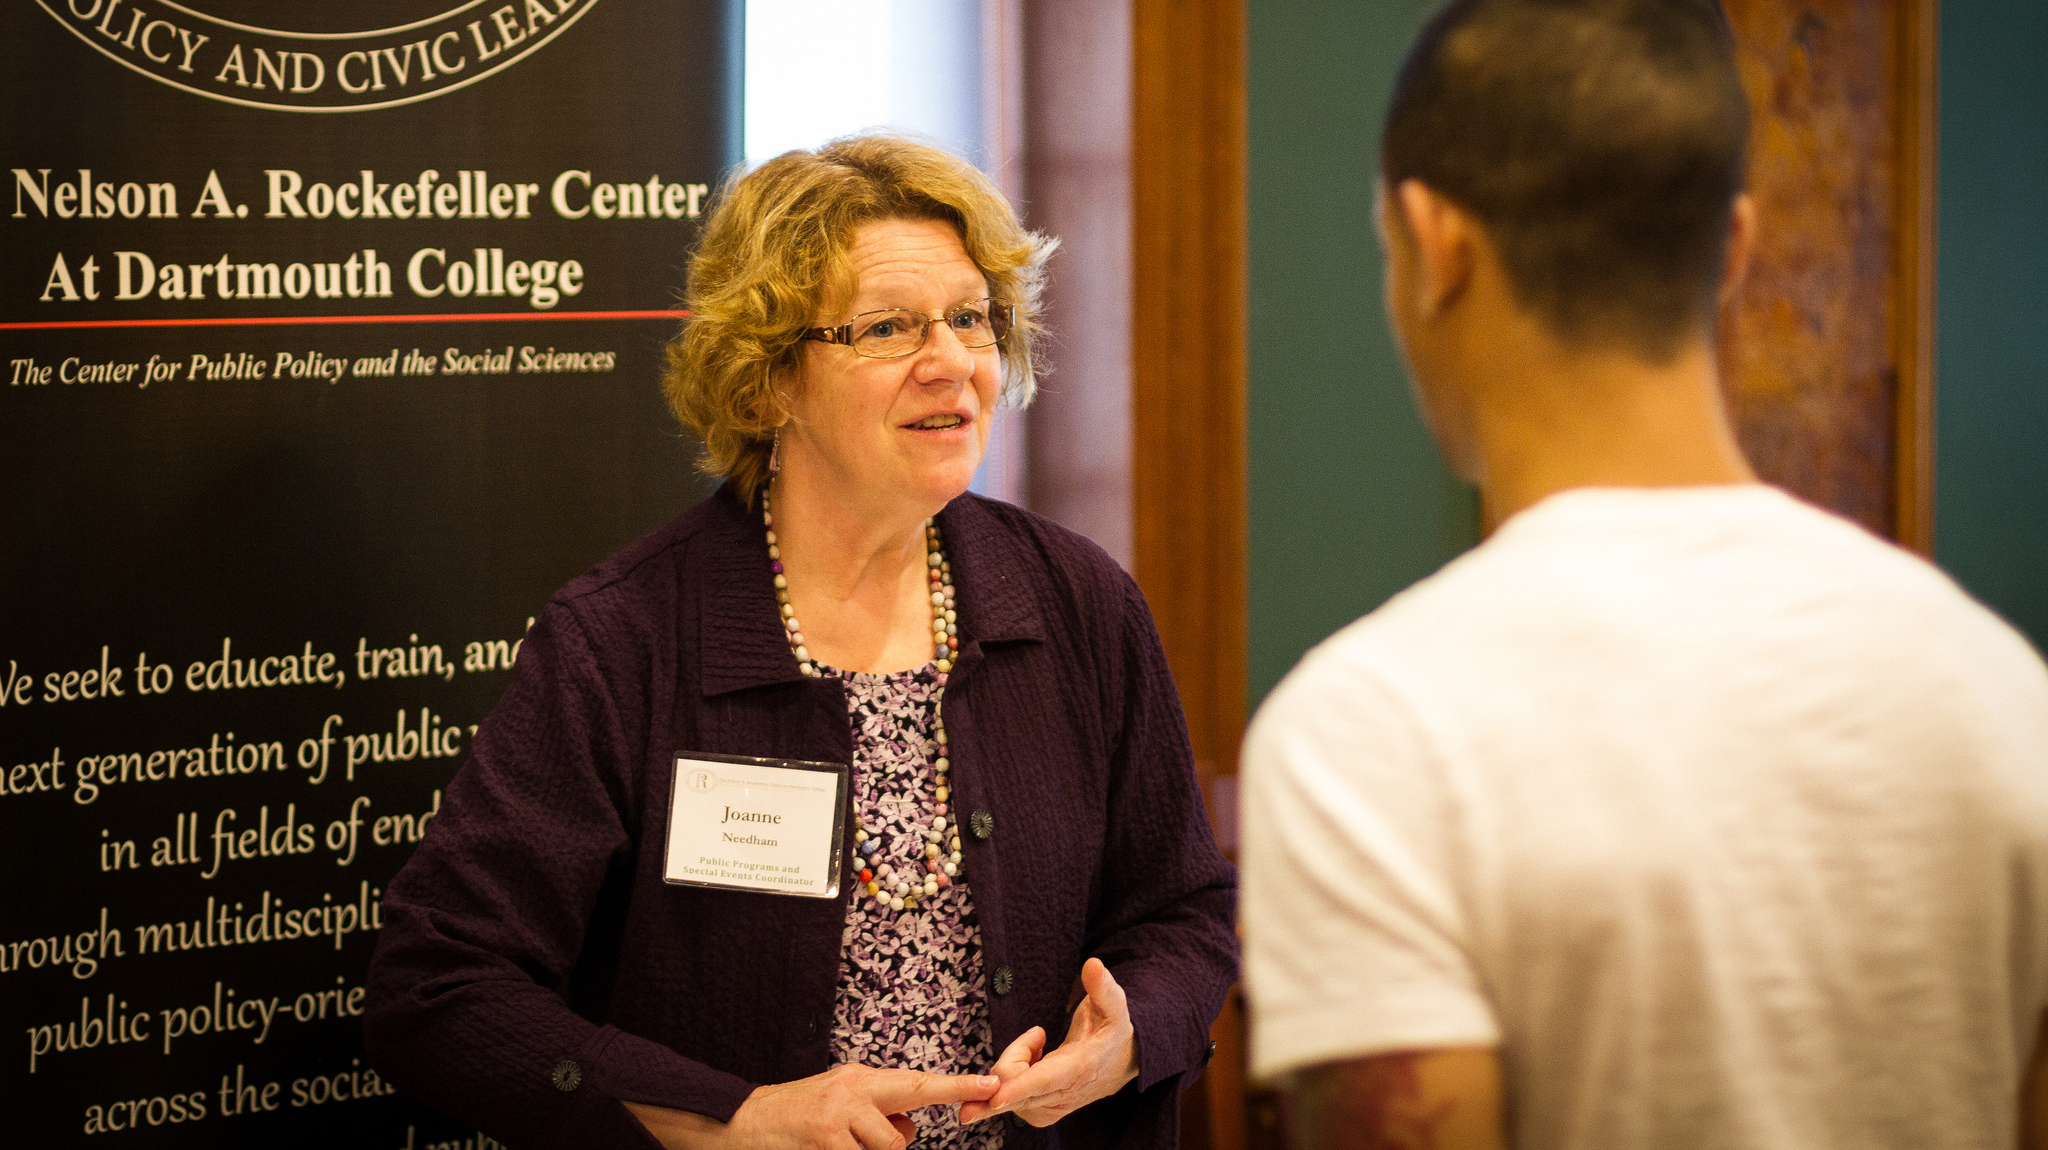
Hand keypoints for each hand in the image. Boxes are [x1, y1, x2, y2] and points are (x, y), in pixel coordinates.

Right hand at [626, 1064, 1000, 1149]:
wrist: (740, 1120)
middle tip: (896, 1120)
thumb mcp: (839, 1100)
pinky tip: (826, 1149)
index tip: (992, 1084)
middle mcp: (854, 1090)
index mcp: (861, 1079)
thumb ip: (875, 1111)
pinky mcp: (826, 1139)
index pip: (918, 1083)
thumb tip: (907, 1129)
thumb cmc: (794, 1115)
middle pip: (907, 1120)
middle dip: (908, 1132)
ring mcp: (839, 1116)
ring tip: (835, 1144)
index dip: (958, 1085)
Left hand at [959, 958, 1139, 1127]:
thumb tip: (1092, 964)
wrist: (1121, 1063)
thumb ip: (1102, 986)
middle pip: (1012, 1086)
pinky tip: (1032, 1064)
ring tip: (1038, 1046)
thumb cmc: (1112, 1030)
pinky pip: (1009, 1102)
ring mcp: (1051, 1109)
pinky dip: (1010, 1082)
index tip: (993, 1097)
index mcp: (1078, 1068)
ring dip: (1013, 1065)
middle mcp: (1063, 1095)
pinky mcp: (1042, 1114)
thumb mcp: (1114, 1005)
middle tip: (1038, 1034)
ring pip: (1005, 1094)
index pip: (1044, 1081)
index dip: (1017, 1089)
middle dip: (1012, 1057)